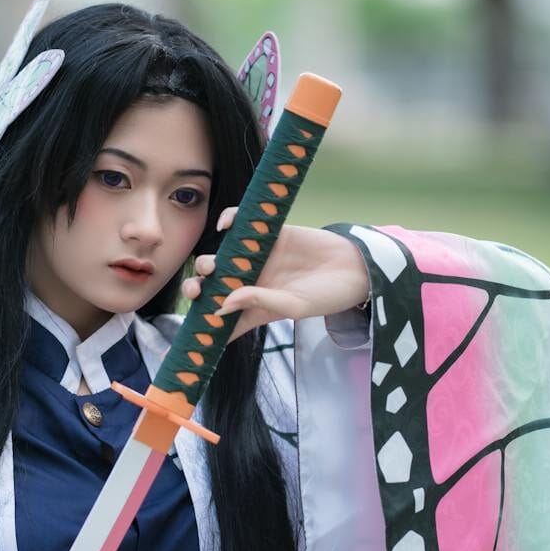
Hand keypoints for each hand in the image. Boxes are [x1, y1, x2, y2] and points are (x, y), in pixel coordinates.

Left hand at [180, 207, 370, 340]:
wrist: (356, 268)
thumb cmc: (328, 297)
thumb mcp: (294, 307)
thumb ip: (259, 302)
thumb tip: (223, 303)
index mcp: (255, 308)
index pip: (223, 319)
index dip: (204, 324)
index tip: (193, 328)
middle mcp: (251, 283)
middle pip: (213, 287)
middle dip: (198, 289)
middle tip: (198, 290)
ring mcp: (257, 258)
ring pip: (220, 258)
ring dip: (207, 262)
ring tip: (213, 266)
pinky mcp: (268, 233)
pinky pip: (240, 224)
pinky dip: (228, 221)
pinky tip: (225, 227)